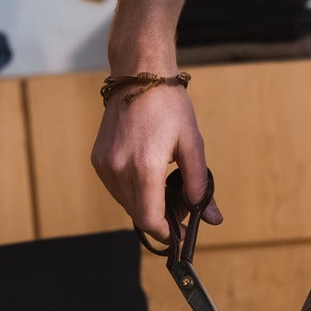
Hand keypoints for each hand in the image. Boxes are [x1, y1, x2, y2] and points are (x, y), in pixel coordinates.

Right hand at [90, 83, 223, 240]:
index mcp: (144, 165)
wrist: (139, 77)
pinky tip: (149, 177)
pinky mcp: (98, 160)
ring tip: (167, 189)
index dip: (165, 233)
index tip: (179, 234)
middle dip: (160, 219)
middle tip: (181, 207)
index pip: (149, 218)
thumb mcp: (192, 144)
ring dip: (146, 205)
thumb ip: (199, 185)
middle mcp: (119, 168)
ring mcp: (105, 164)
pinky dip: (133, 191)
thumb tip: (211, 217)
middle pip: (138, 214)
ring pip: (126, 203)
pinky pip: (116, 189)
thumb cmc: (169, 106)